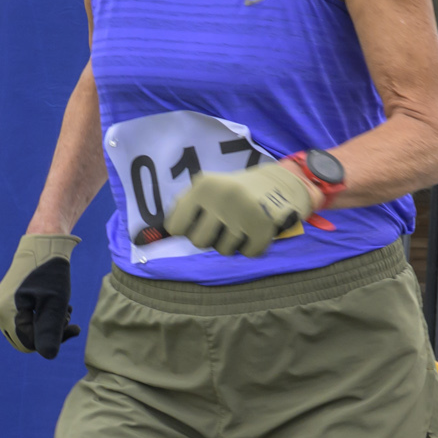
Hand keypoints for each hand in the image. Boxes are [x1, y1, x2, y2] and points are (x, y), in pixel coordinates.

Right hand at [0, 233, 80, 357]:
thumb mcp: (56, 304)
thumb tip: (48, 356)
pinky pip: (23, 320)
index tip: (73, 326)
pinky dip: (41, 317)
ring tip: (63, 308)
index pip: (29, 345)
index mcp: (4, 312)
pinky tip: (53, 305)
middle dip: (49, 333)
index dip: (52, 340)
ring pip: (26, 330)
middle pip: (25, 340)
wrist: (43, 245)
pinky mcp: (4, 301)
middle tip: (67, 318)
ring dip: (47, 324)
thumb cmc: (51, 272)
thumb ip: (51, 330)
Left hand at [164, 161, 316, 257]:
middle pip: (198, 242)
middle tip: (223, 224)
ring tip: (241, 226)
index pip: (176, 226)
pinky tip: (255, 232)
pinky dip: (252, 247)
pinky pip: (248, 253)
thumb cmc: (236, 190)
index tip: (199, 221)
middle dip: (210, 237)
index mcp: (203, 187)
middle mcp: (221, 198)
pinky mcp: (264, 227)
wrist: (281, 184)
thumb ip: (185, 205)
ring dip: (232, 243)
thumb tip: (157, 234)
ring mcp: (243, 213)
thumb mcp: (209, 187)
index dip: (186, 228)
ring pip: (223, 250)